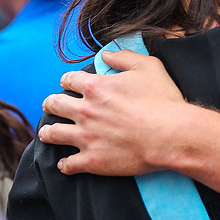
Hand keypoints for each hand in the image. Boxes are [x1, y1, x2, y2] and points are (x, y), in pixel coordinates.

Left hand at [39, 49, 188, 175]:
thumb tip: (106, 55)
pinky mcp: (92, 160)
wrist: (171, 135)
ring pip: (53, 134)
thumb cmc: (163, 100)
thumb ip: (124, 57)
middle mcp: (85, 111)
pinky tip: (65, 163)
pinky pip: (67, 164)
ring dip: (48, 132)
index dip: (68, 80)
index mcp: (96, 87)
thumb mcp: (148, 66)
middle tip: (51, 105)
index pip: (69, 79)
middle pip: (54, 104)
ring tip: (48, 132)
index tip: (69, 83)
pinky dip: (65, 164)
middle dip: (50, 103)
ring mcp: (86, 136)